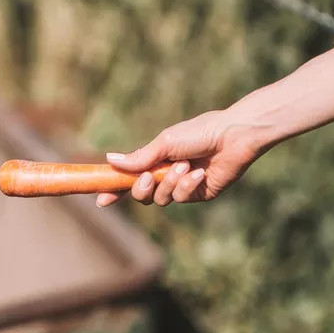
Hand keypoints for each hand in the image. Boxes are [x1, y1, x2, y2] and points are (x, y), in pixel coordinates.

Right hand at [96, 110, 264, 206]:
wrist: (232, 136)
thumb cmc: (198, 133)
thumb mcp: (164, 143)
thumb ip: (139, 157)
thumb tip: (109, 160)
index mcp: (154, 160)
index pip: (128, 178)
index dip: (114, 190)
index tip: (101, 199)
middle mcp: (165, 175)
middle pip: (141, 194)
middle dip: (141, 188)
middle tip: (148, 177)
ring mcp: (181, 186)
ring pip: (160, 199)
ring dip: (169, 183)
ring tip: (184, 166)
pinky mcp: (197, 194)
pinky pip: (181, 198)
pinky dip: (186, 186)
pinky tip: (198, 172)